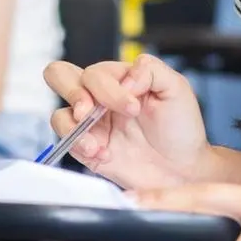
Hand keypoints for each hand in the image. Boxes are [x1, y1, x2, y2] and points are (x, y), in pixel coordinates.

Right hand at [43, 54, 211, 189]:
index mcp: (119, 79)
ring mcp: (91, 124)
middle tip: (90, 112)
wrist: (182, 169)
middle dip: (73, 93)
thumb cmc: (181, 128)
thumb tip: (125, 77)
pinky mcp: (86, 149)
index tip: (133, 107)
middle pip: (59, 75)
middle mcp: (100, 97)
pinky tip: (103, 154)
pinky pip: (66, 143)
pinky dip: (80, 148)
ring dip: (75, 128)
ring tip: (98, 144)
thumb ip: (151, 70)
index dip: (109, 89)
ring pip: (58, 114)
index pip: (96, 71)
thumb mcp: (176, 89)